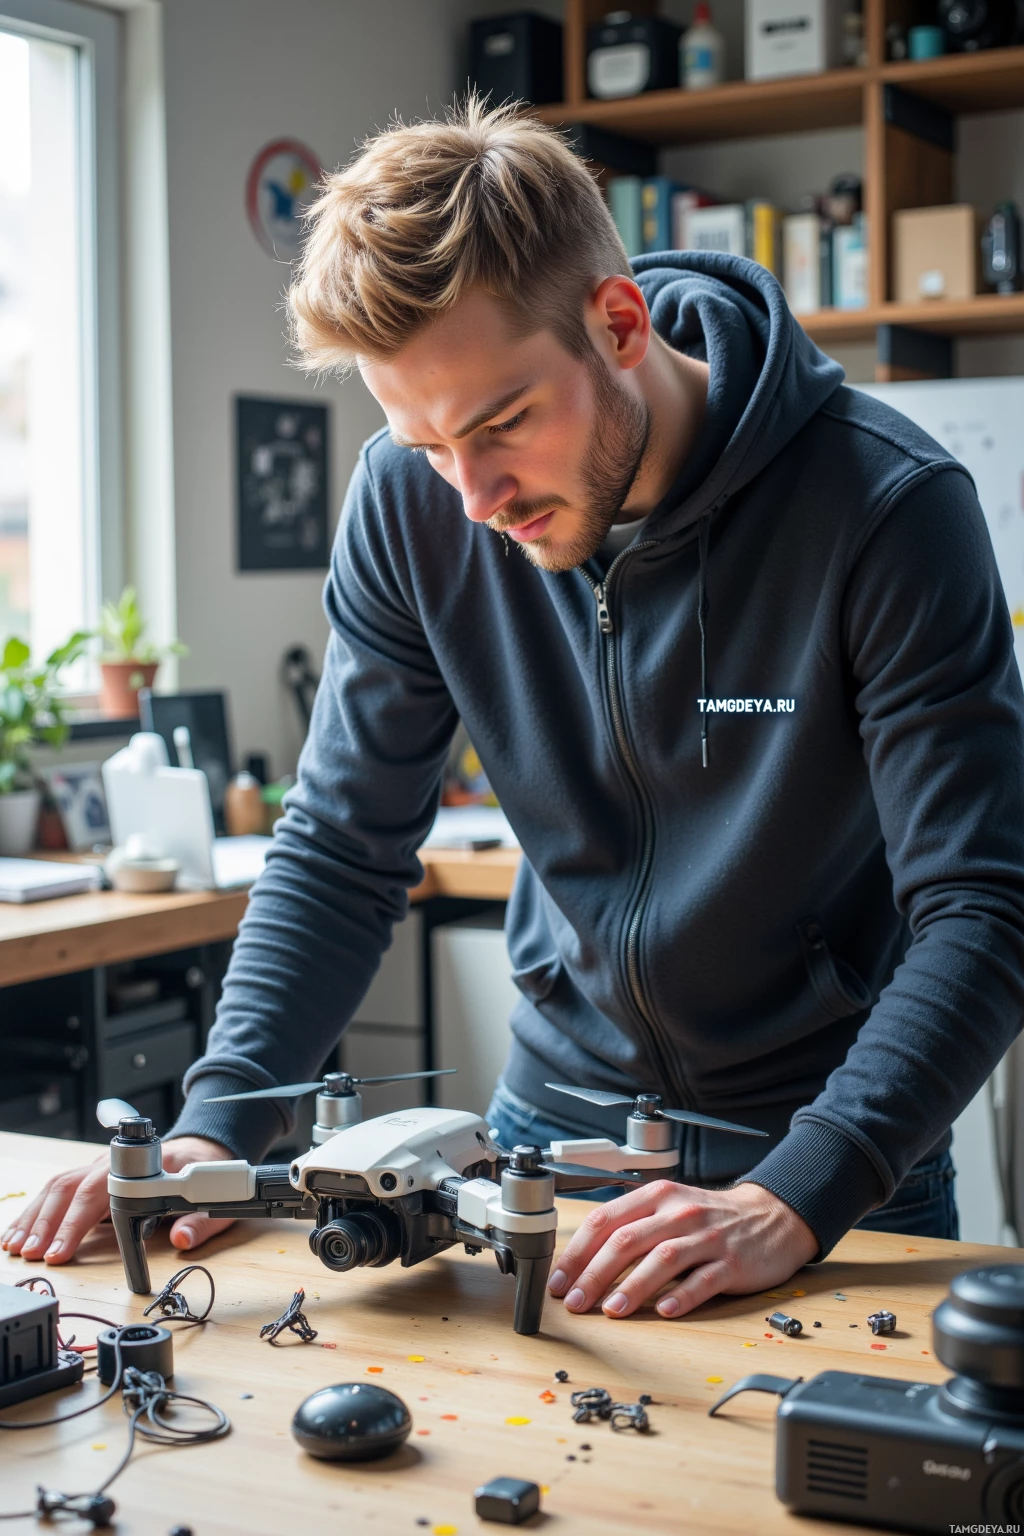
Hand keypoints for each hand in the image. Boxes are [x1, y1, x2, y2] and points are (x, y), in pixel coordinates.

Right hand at [1, 1136, 236, 1265]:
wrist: (201, 1147)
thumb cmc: (204, 1172)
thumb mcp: (216, 1198)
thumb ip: (201, 1221)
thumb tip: (182, 1240)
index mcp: (144, 1164)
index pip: (103, 1190)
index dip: (78, 1222)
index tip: (61, 1250)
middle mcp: (115, 1161)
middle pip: (72, 1186)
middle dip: (48, 1223)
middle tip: (33, 1253)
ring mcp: (101, 1165)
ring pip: (59, 1186)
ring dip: (36, 1217)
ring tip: (17, 1246)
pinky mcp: (93, 1175)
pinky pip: (59, 1189)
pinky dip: (37, 1210)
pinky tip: (21, 1230)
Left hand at [548, 1179, 818, 1318]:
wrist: (770, 1216)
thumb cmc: (710, 1217)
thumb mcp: (668, 1208)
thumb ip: (632, 1227)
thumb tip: (584, 1261)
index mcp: (656, 1196)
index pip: (606, 1220)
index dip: (577, 1253)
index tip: (559, 1282)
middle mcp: (678, 1212)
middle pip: (627, 1240)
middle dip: (594, 1274)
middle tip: (575, 1303)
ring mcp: (707, 1236)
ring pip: (662, 1259)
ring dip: (632, 1286)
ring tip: (611, 1310)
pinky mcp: (732, 1262)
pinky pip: (703, 1280)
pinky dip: (682, 1296)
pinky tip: (666, 1312)